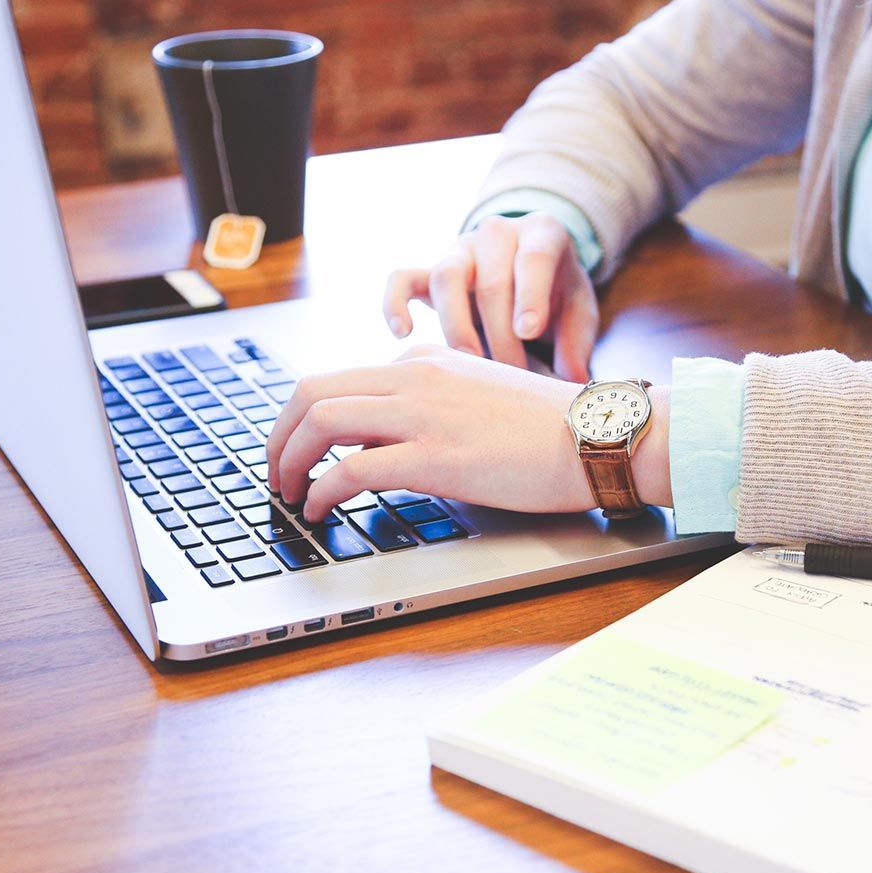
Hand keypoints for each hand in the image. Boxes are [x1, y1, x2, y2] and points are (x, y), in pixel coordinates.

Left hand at [266, 346, 671, 521]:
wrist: (596, 434)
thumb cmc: (547, 426)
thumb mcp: (477, 394)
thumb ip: (430, 403)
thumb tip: (386, 438)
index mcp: (424, 361)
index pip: (339, 380)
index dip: (304, 420)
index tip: (298, 449)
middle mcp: (414, 377)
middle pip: (312, 391)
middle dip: (279, 435)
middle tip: (275, 471)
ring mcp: (423, 414)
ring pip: (321, 421)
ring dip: (289, 460)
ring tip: (287, 493)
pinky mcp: (435, 456)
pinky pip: (351, 469)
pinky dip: (321, 491)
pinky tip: (320, 511)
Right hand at [383, 213, 598, 382]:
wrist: (529, 269)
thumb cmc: (557, 294)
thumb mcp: (579, 310)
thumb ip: (577, 342)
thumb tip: (572, 381)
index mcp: (542, 233)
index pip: (533, 258)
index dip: (530, 295)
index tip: (528, 331)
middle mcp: (497, 234)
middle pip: (491, 281)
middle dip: (501, 334)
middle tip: (512, 375)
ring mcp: (459, 250)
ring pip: (446, 278)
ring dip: (457, 327)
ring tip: (470, 365)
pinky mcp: (429, 271)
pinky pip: (401, 279)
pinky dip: (395, 303)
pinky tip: (403, 333)